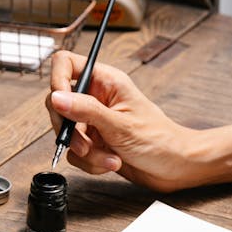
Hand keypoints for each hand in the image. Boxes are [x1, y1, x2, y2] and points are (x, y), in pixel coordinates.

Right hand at [46, 51, 202, 191]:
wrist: (175, 167)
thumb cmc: (159, 140)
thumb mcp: (121, 125)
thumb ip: (86, 110)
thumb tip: (57, 98)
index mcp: (106, 81)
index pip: (66, 64)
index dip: (57, 81)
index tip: (59, 104)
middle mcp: (96, 97)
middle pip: (58, 103)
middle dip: (70, 130)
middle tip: (86, 145)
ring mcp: (93, 120)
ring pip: (66, 133)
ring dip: (85, 152)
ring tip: (109, 158)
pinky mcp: (93, 141)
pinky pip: (75, 152)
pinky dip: (90, 163)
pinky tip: (110, 163)